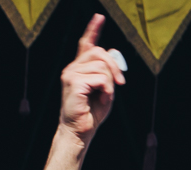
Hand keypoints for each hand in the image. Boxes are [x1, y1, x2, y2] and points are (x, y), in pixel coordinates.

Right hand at [58, 15, 124, 144]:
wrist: (79, 131)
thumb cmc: (91, 114)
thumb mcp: (105, 89)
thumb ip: (108, 72)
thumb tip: (113, 54)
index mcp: (79, 68)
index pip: (86, 44)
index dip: (93, 29)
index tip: (99, 17)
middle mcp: (72, 68)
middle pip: (100, 52)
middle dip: (115, 67)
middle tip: (120, 84)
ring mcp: (71, 73)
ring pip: (102, 66)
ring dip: (110, 83)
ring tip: (105, 97)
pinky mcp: (73, 81)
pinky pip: (100, 78)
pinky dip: (107, 90)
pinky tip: (101, 100)